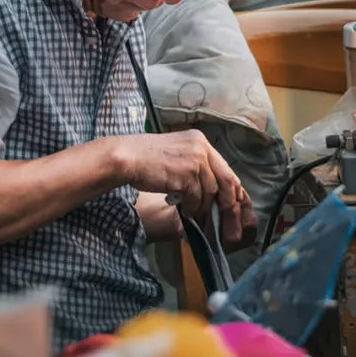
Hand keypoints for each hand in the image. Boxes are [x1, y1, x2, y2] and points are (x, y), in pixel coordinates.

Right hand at [114, 131, 251, 243]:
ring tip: (194, 213)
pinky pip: (196, 198)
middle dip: (226, 202)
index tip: (227, 203)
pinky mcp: (186, 176)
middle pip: (225, 180)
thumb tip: (210, 186)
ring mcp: (195, 161)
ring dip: (203, 207)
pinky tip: (184, 210)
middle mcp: (201, 148)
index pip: (224, 167)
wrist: (127, 157)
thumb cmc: (146, 157)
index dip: (228, 188)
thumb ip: (195, 164)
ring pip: (210, 192)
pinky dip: (192, 208)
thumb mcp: (176, 152)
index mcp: (200, 140)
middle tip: (222, 217)